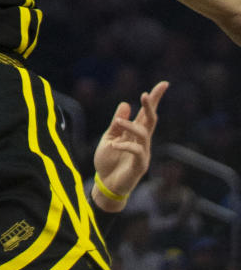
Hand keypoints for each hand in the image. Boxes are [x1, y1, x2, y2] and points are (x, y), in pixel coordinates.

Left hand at [93, 80, 168, 209]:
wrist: (106, 185)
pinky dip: (125, 145)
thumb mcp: (109, 138)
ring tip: (118, 122)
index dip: (155, 98)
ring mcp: (143, 153)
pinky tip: (114, 145)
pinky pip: (136, 151)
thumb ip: (117, 124)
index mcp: (134, 132)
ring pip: (143, 134)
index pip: (146, 112)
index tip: (164, 84)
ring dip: (130, 125)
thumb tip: (126, 103)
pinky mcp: (139, 165)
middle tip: (145, 94)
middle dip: (150, 106)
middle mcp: (142, 141)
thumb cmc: (108, 161)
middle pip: (151, 120)